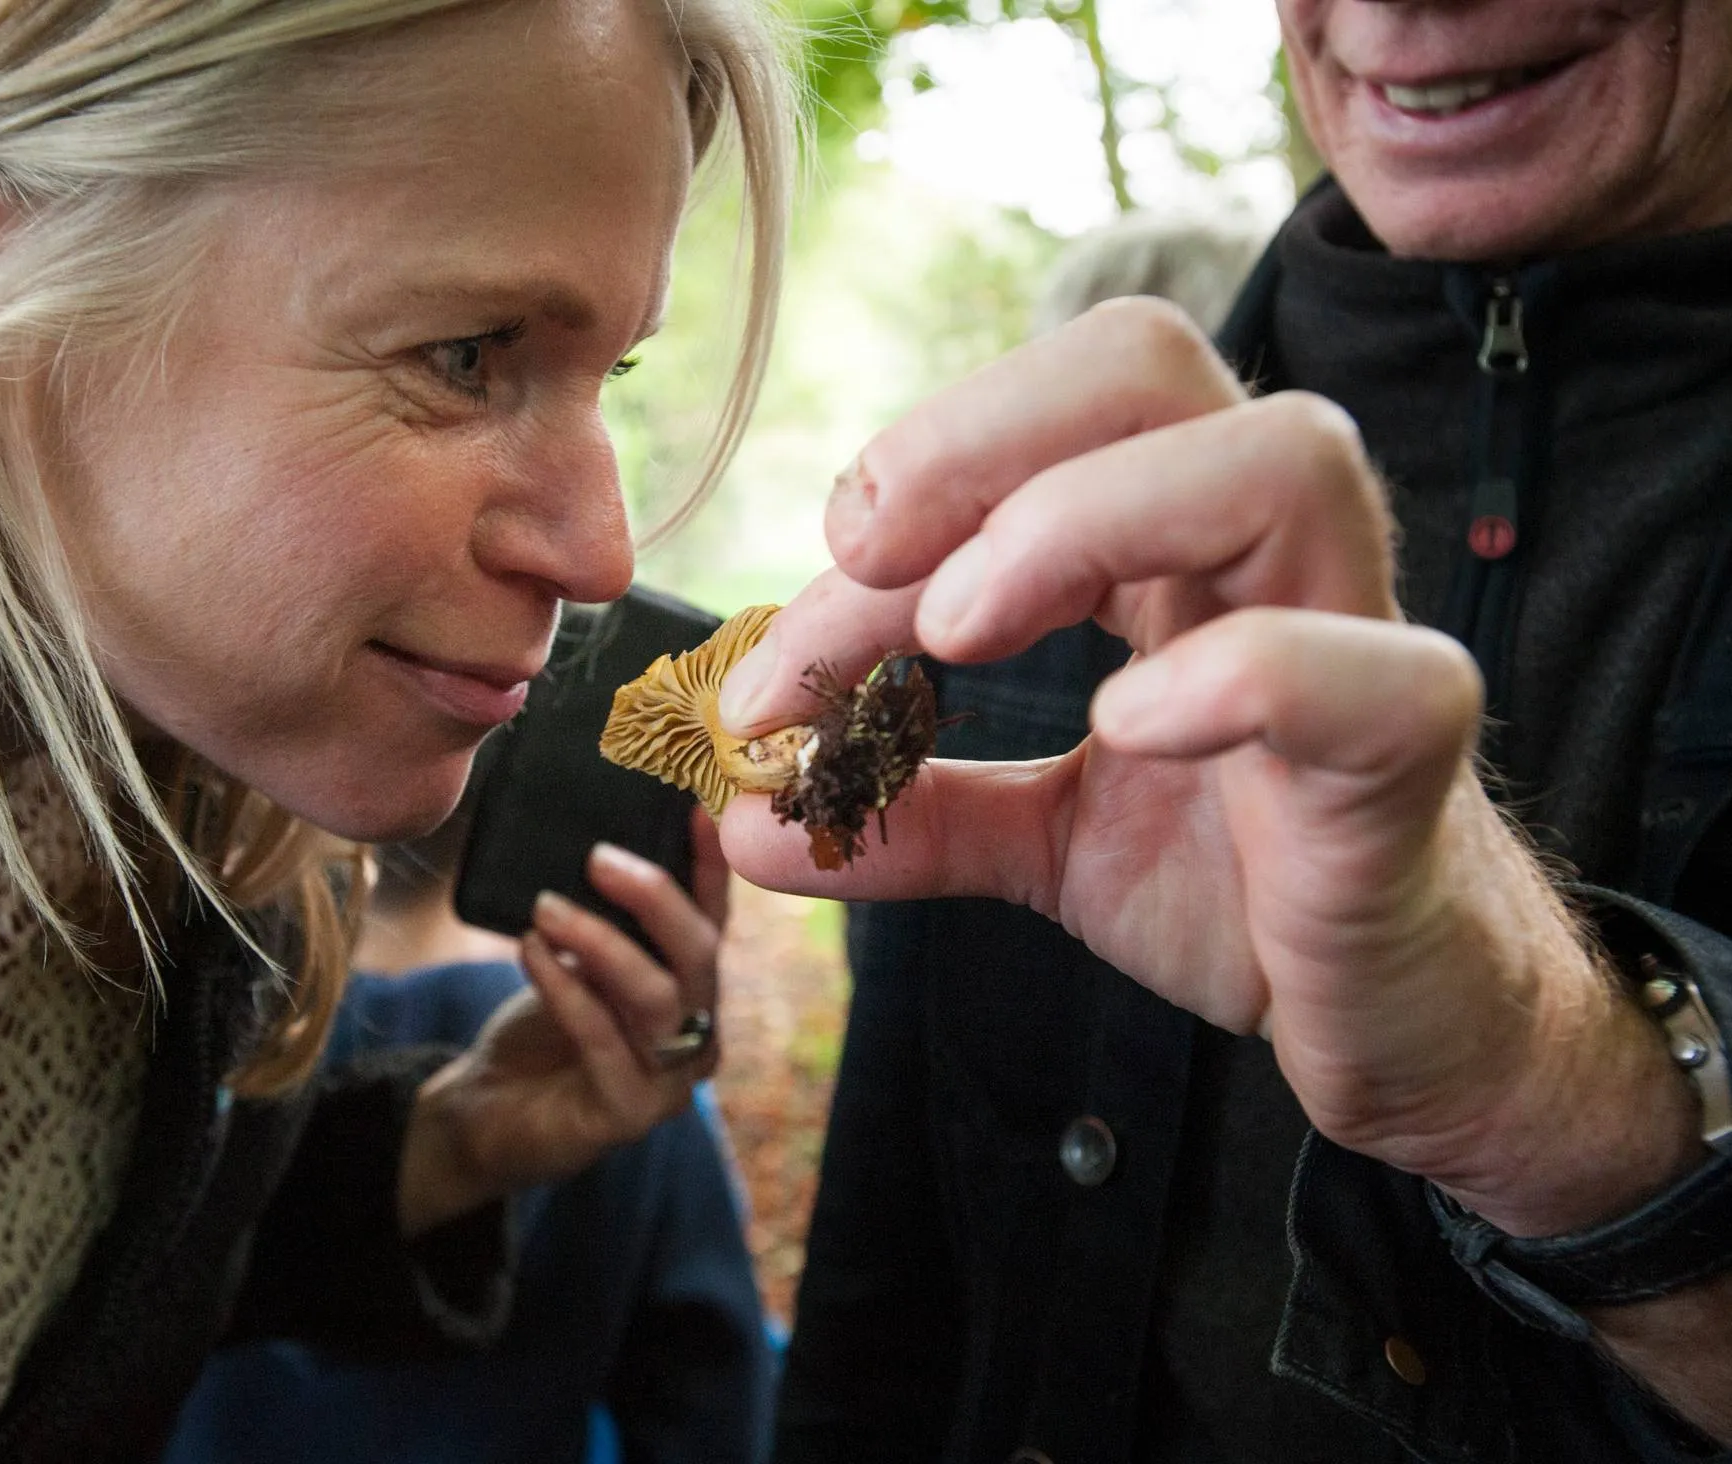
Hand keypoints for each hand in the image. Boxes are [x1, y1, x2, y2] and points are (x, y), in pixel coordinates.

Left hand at [397, 811, 728, 1236]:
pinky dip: (565, 988)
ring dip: (600, 942)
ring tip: (546, 907)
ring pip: (656, 996)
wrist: (491, 1114)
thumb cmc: (540, 1028)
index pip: (712, 916)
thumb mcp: (573, 961)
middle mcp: (696, 1029)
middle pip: (699, 953)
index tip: (696, 807)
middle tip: (597, 858)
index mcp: (691, 986)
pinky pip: (602, 1039)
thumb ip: (598, 916)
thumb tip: (592, 842)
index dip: (710, 864)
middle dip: (654, 897)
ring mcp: (670, 1078)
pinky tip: (531, 952)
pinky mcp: (629, 1113)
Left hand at [715, 299, 1699, 1237]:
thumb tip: (744, 814)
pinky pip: (1369, 673)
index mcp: (1168, 546)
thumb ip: (910, 810)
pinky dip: (1245, 676)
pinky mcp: (1413, 761)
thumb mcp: (1046, 842)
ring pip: (1279, 459)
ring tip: (955, 634)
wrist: (1399, 1017)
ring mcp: (1356, 637)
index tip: (768, 661)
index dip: (885, 507)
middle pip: (1145, 363)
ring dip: (1083, 518)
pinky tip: (1129, 724)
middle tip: (858, 560)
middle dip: (972, 438)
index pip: (1022, 438)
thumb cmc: (1244, 886)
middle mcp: (1264, 552)